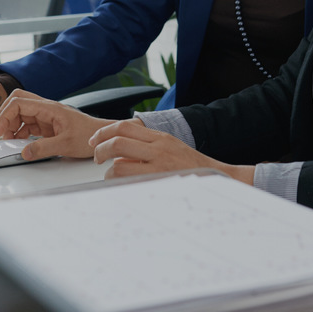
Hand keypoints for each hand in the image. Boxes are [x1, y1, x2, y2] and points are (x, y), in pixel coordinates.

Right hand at [0, 90, 120, 159]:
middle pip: (17, 101)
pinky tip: (21, 141)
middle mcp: (46, 108)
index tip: (1, 131)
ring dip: (12, 124)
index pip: (19, 102)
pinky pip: (29, 123)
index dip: (5, 115)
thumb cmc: (89, 135)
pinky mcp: (48, 124)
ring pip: (21, 113)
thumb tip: (24, 152)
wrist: (102, 137)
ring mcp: (46, 115)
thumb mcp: (65, 145)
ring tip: (11, 140)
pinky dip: (21, 131)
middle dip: (5, 115)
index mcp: (50, 108)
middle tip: (3, 133)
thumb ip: (43, 148)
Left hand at [88, 121, 254, 184]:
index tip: (94, 141)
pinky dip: (121, 182)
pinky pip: (131, 181)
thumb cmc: (193, 167)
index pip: (124, 127)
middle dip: (99, 149)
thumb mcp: (171, 147)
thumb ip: (148, 145)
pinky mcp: (160, 181)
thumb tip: (120, 152)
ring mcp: (159, 166)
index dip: (103, 133)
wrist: (218, 178)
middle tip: (96, 157)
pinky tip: (124, 184)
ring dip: (109, 171)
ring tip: (111, 175)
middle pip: (117, 141)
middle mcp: (158, 148)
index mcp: (160, 137)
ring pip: (119, 164)